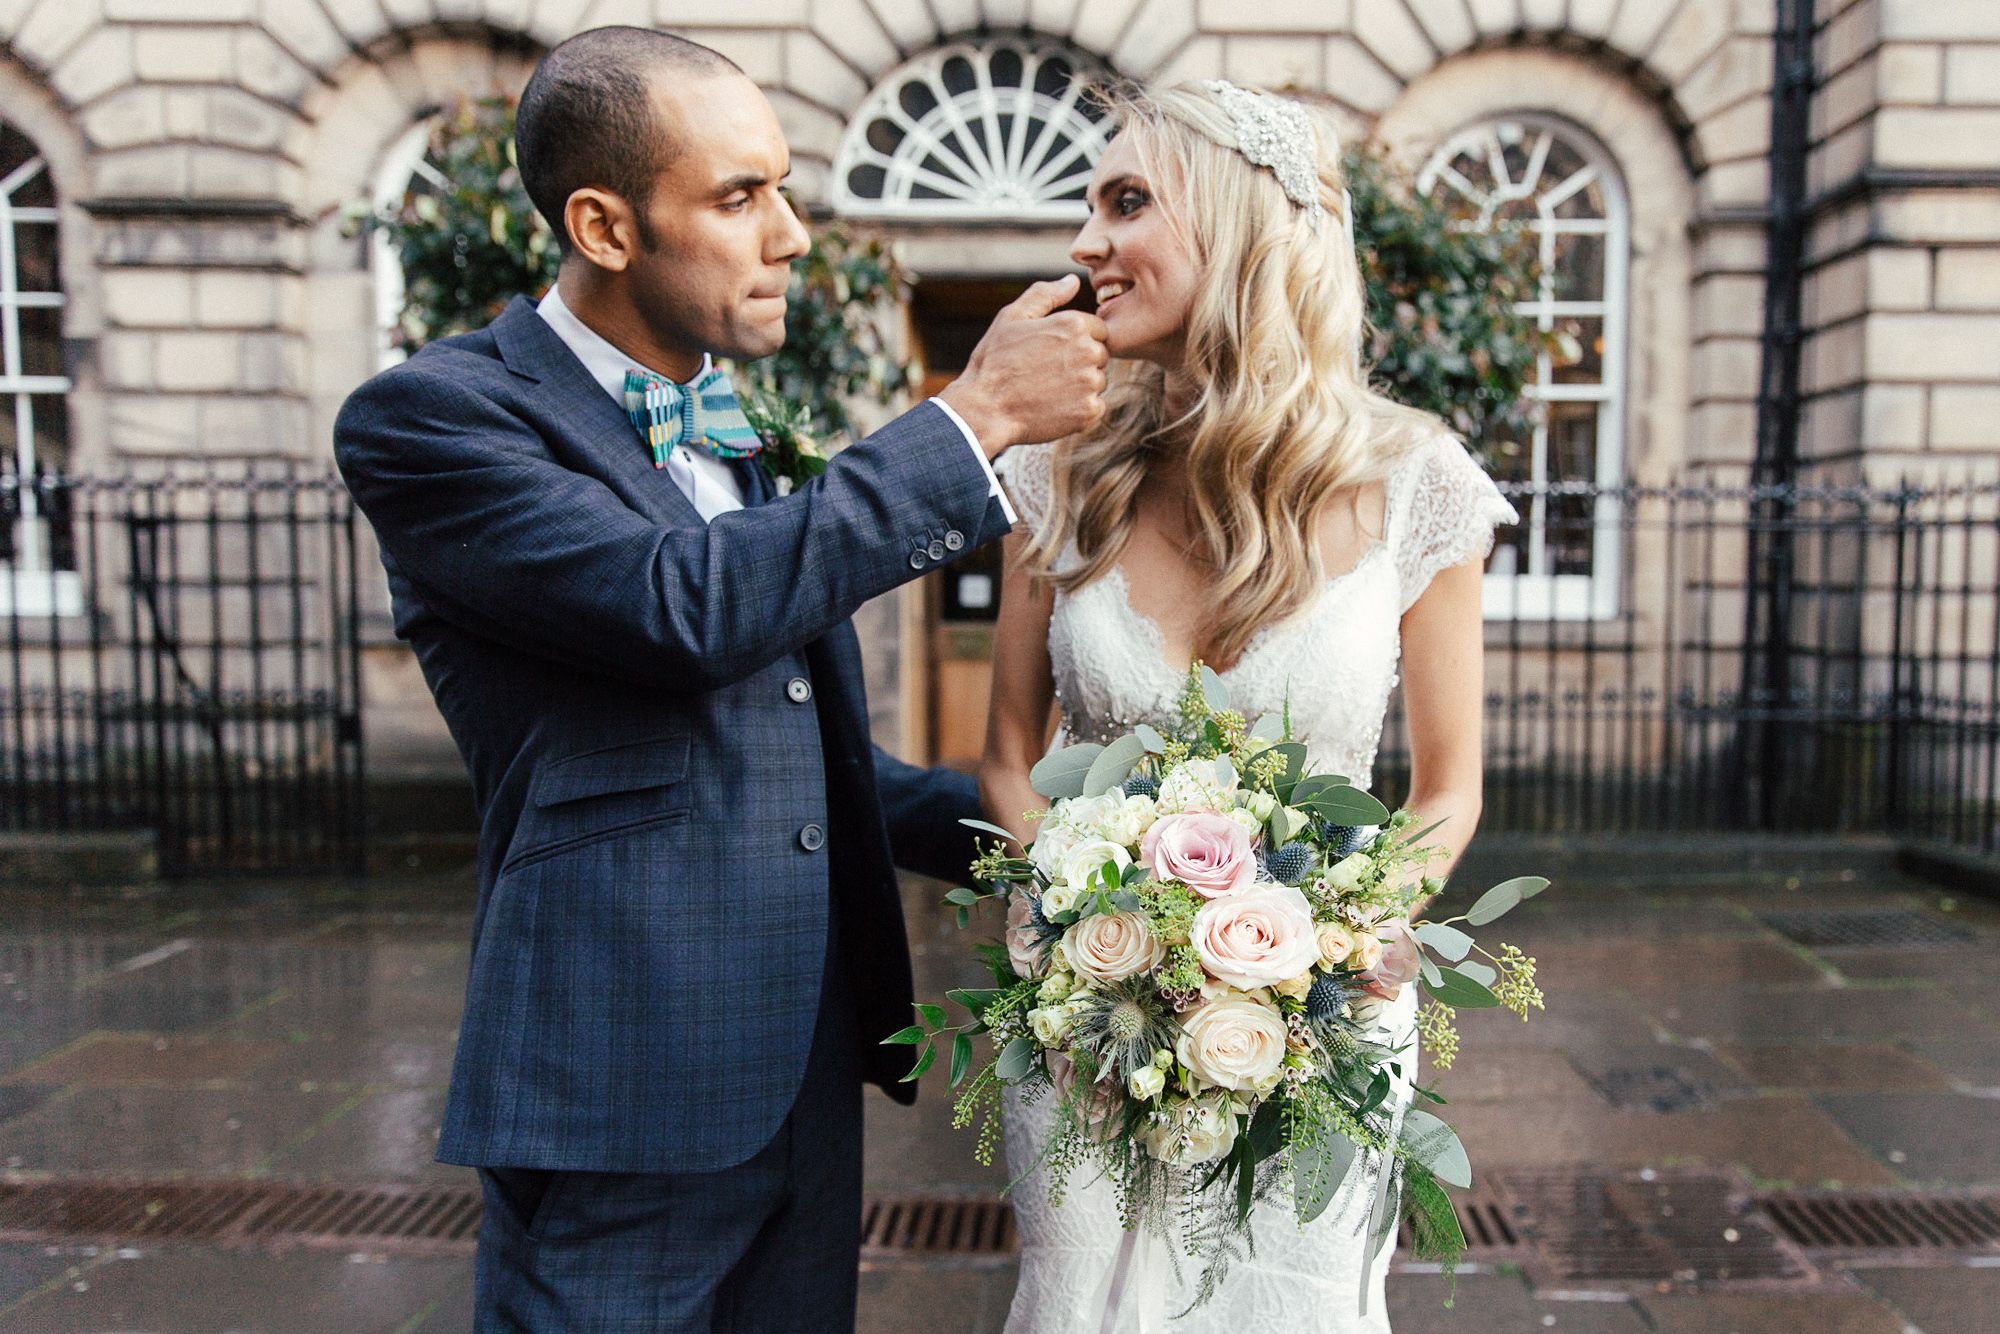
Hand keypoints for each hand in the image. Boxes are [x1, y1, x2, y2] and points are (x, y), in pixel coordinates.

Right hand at [938, 274, 1108, 456]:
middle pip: (1100, 355)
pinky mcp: (1089, 411)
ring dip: (1080, 386)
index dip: (1076, 340)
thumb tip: (1072, 280)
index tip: (1053, 352)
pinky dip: (1079, 409)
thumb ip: (1045, 295)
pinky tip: (1054, 407)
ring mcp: (1090, 383)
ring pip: (1098, 381)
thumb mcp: (1012, 318)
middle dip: (1080, 362)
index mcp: (1074, 324)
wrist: (985, 410)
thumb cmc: (994, 361)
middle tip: (1047, 373)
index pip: (1098, 329)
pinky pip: (1095, 407)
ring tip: (1047, 390)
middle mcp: (1088, 351)